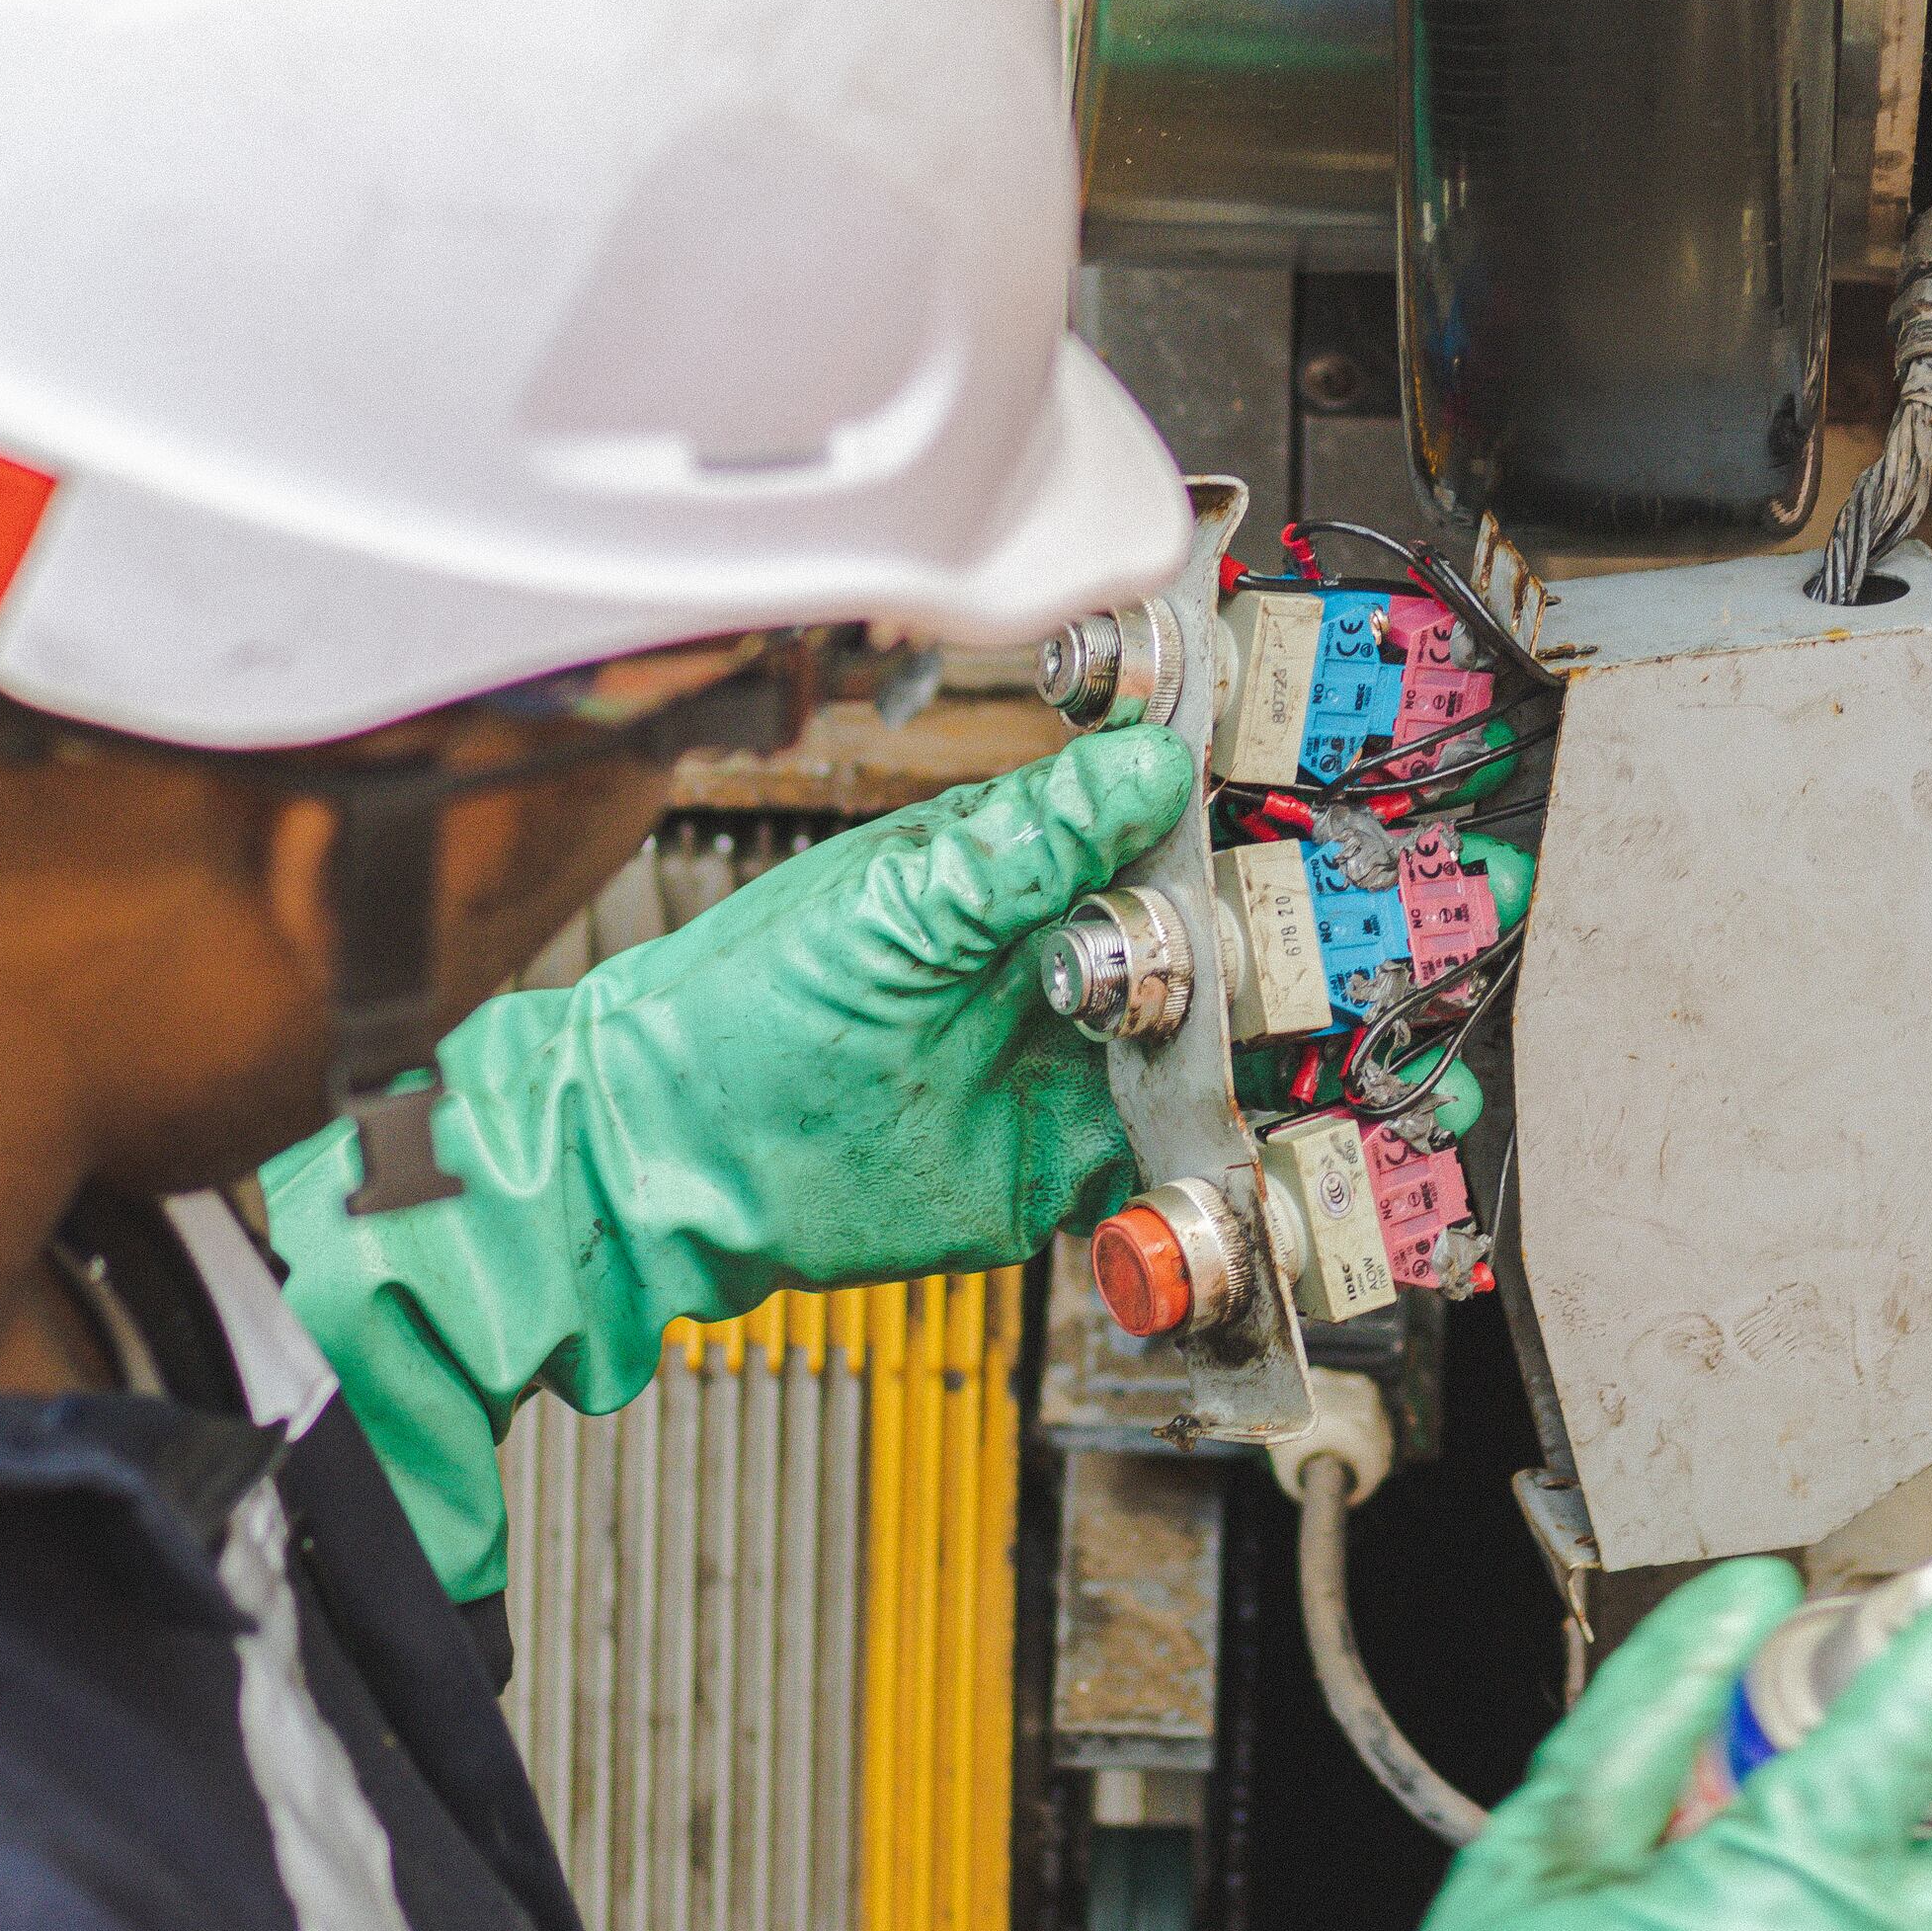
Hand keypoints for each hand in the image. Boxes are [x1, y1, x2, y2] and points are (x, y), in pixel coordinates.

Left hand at [270, 725, 1194, 1593]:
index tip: (1269, 804)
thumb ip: (1026, 843)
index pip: (1142, 829)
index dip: (1205, 819)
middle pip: (1191, 943)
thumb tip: (1147, 759)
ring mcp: (1054, 1072)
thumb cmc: (740, 1009)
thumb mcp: (894, 904)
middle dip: (1227, 942)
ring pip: (1189, 1051)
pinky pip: (1157, 1162)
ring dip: (1222, 1046)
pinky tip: (1206, 1129)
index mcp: (1004, 875)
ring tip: (1227, 1032)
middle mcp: (1044, 968)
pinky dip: (1195, 1155)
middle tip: (1243, 943)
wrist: (662, 1164)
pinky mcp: (1054, 1171)